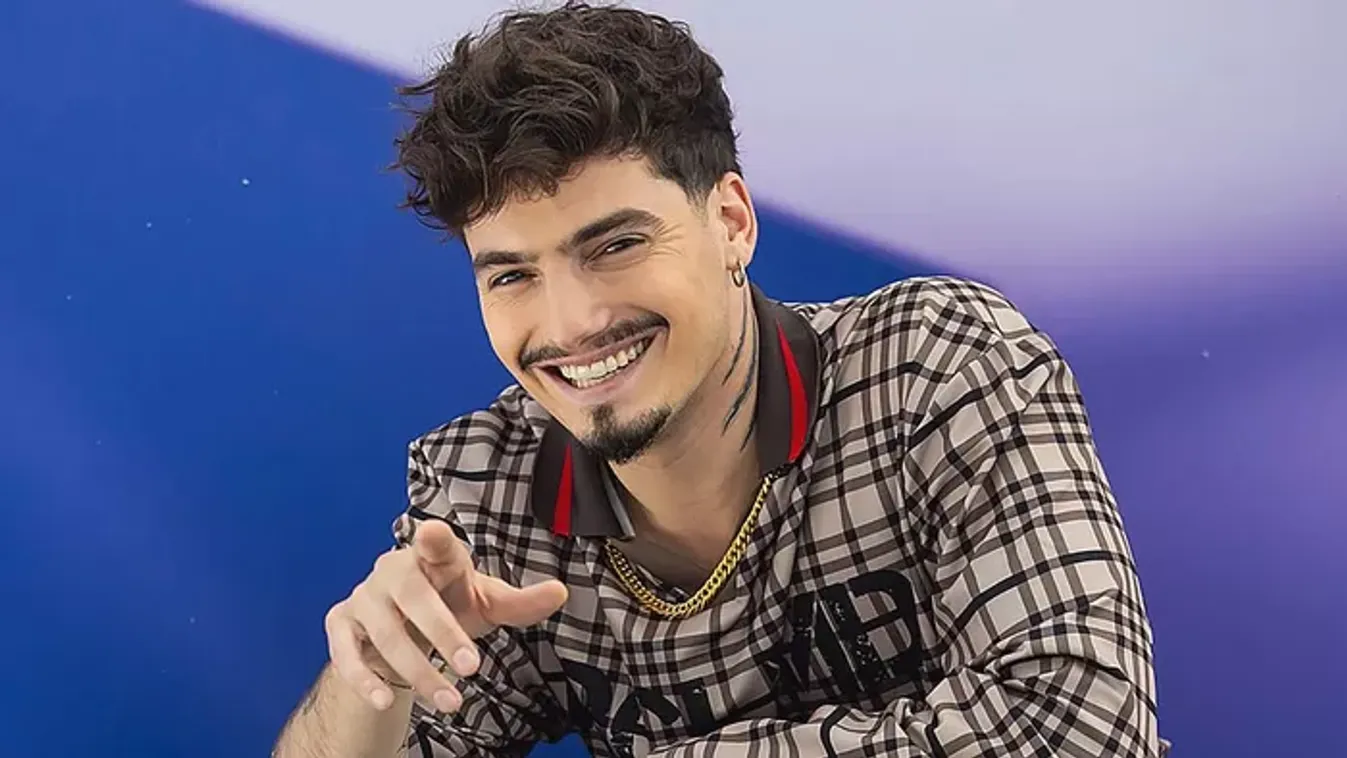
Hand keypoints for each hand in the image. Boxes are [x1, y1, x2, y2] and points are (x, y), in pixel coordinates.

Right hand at [324, 519, 567, 713]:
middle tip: (472, 667)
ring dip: (418, 670)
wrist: (400, 631)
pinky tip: (384, 700)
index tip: (434, 534)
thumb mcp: (485, 604)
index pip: (435, 542)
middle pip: (413, 594)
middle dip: (443, 631)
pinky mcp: (340, 624)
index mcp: (433, 557)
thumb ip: (520, 603)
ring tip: (450, 700)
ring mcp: (364, 596)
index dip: (434, 539)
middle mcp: (394, 570)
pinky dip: (364, 679)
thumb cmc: (448, 607)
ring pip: (385, 633)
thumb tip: (560, 592)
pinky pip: (345, 653)